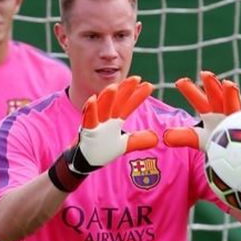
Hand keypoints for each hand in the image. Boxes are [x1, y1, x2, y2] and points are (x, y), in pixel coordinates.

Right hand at [48, 76, 158, 191]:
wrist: (84, 162)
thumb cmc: (101, 150)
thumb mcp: (124, 146)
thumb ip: (138, 140)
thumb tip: (156, 138)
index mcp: (115, 120)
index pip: (128, 105)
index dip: (138, 96)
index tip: (149, 86)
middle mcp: (106, 119)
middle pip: (116, 101)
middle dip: (125, 89)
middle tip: (136, 78)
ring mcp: (95, 123)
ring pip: (101, 107)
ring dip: (107, 97)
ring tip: (114, 86)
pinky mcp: (86, 131)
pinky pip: (88, 119)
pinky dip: (90, 110)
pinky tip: (92, 99)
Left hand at [164, 70, 240, 150]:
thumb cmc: (220, 142)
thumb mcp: (200, 140)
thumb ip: (184, 137)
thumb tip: (164, 137)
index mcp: (211, 113)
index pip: (199, 100)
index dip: (190, 91)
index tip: (179, 82)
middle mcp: (225, 112)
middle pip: (217, 97)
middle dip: (212, 85)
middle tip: (204, 73)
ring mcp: (239, 118)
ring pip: (234, 105)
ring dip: (231, 94)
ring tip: (228, 84)